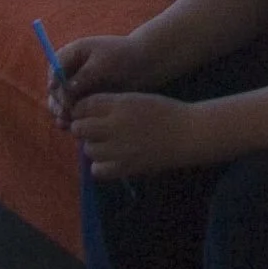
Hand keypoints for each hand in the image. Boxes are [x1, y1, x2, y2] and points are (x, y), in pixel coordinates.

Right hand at [48, 32, 138, 120]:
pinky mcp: (82, 101)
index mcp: (71, 54)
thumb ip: (84, 76)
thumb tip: (66, 90)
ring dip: (61, 114)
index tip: (60, 94)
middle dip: (57, 102)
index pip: (54, 69)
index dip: (55, 83)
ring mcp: (74, 87)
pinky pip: (71, 112)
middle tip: (64, 114)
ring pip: (60, 103)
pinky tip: (73, 127)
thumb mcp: (103, 63)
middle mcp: (69, 71)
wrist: (142, 65)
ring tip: (66, 123)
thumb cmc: (123, 57)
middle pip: (55, 89)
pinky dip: (71, 119)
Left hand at [68, 87, 209, 178]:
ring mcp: (119, 148)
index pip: (85, 105)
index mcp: (120, 104)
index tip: (84, 113)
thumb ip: (112, 104)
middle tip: (91, 129)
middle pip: (80, 128)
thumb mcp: (136, 99)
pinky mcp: (125, 167)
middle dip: (82, 127)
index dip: (80, 109)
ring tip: (105, 143)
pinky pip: (97, 169)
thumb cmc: (164, 111)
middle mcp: (115, 125)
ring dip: (93, 146)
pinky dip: (101, 165)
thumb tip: (87, 112)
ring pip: (88, 149)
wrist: (186, 133)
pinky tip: (111, 159)